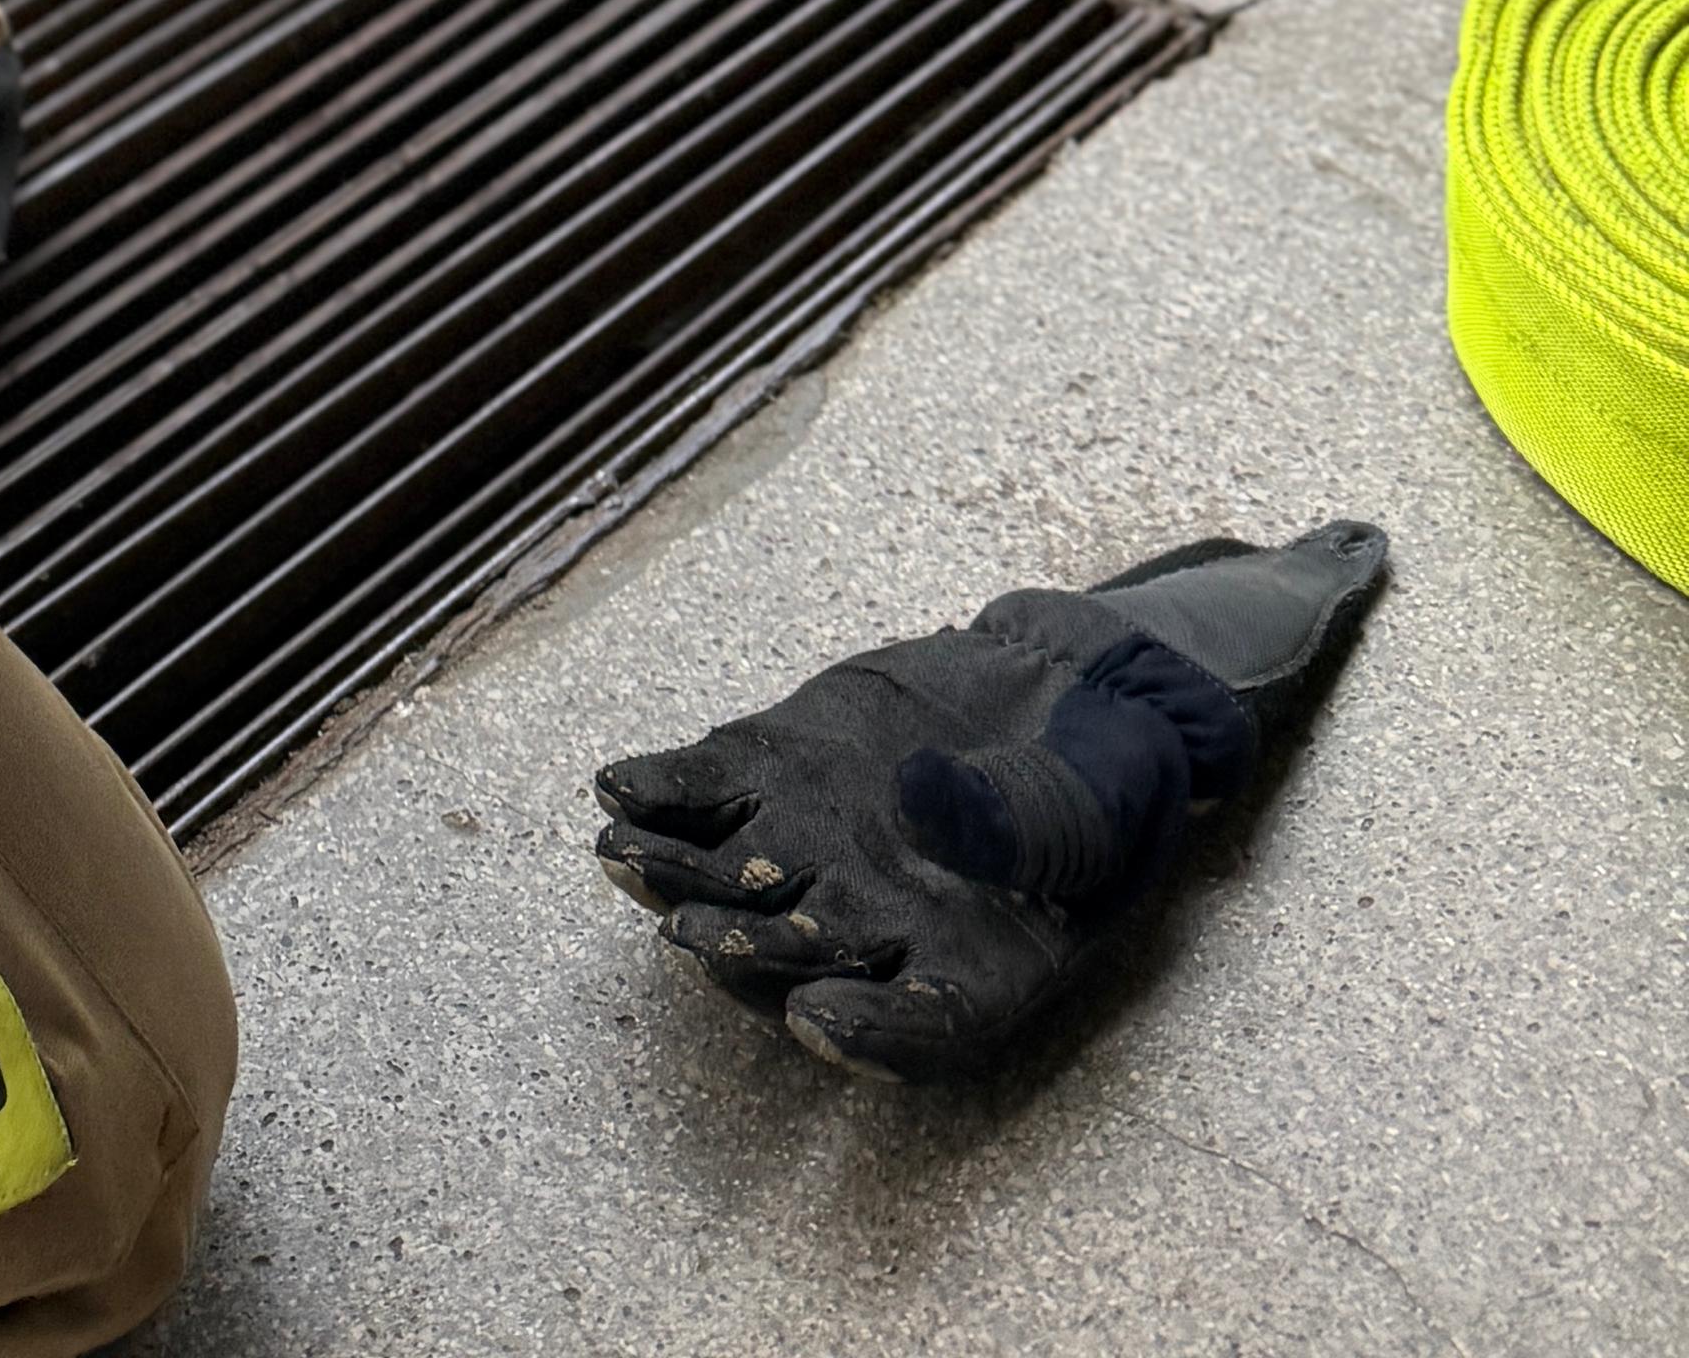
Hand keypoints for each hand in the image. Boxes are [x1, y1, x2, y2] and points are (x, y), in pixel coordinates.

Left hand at [596, 522, 1387, 1078]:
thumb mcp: (1098, 805)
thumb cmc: (1105, 775)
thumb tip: (934, 814)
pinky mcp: (786, 771)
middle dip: (740, 953)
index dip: (864, 1036)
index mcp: (978, 971)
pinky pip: (711, 792)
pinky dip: (663, 790)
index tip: (818, 1018)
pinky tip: (618, 785)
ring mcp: (822, 850)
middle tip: (688, 937)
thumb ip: (1023, 828)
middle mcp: (883, 928)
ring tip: (619, 856)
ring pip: (731, 884)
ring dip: (672, 877)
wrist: (1068, 688)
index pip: (917, 1032)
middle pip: (798, 963)